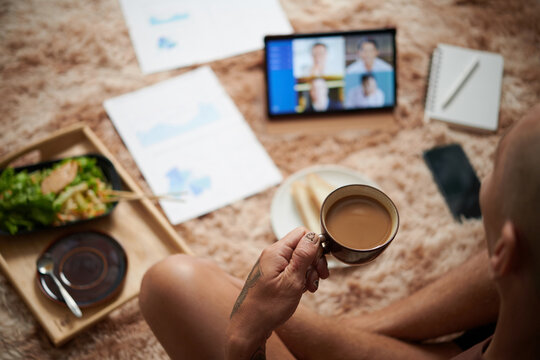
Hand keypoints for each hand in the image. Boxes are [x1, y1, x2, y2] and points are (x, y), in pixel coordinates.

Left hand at [226, 227, 328, 358]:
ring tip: (310, 288)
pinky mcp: (273, 276)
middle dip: (315, 261)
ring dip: (309, 272)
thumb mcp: (291, 281)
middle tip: (320, 278)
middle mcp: (273, 255)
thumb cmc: (268, 306)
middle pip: (302, 246)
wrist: (249, 328)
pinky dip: (301, 279)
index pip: (302, 233)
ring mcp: (272, 266)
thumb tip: (314, 236)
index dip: (316, 247)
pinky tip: (303, 291)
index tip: (320, 265)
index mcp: (276, 252)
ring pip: (299, 259)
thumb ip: (303, 256)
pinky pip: (292, 270)